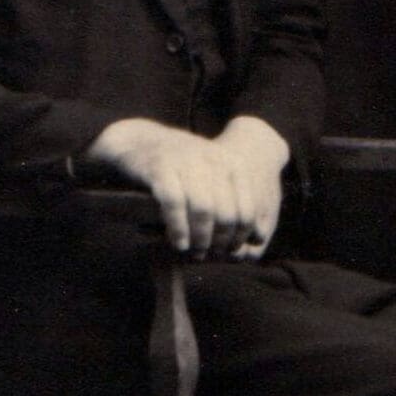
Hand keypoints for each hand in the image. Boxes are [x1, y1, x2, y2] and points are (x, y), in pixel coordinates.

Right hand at [83, 114, 288, 257]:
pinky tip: (179, 243)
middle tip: (212, 254)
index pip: (247, 210)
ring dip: (201, 238)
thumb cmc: (180, 166)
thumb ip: (231, 199)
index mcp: (230, 162)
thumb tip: (256, 236)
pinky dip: (179, 228)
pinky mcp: (160, 169)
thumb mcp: (211, 172)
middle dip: (221, 240)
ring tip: (196, 252)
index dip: (241, 236)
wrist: (138, 141)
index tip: (231, 249)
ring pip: (203, 210)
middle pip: (227, 214)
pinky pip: (174, 204)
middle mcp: (212, 160)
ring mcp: (186, 163)